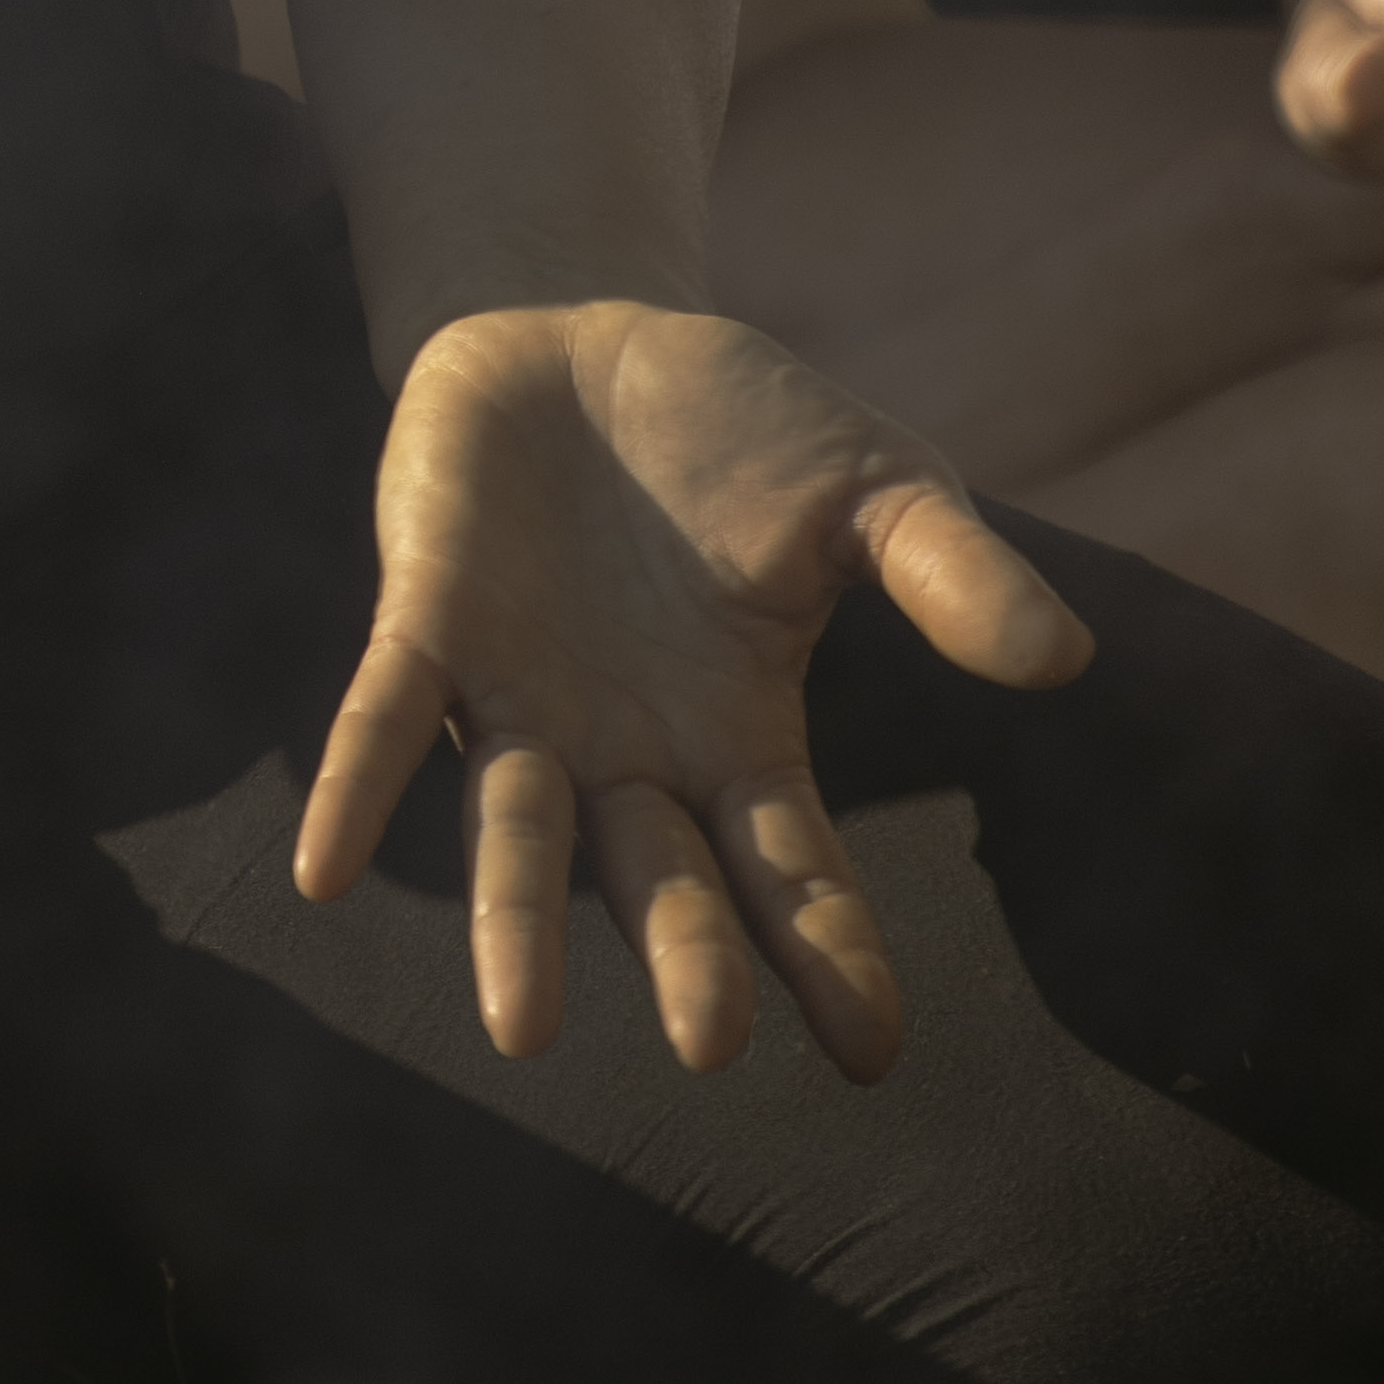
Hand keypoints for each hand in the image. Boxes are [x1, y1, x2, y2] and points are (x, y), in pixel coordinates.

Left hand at [295, 300, 1092, 1082]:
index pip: (792, 868)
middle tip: (710, 1042)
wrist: (586, 330)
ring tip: (522, 1026)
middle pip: (656, 874)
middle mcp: (626, 747)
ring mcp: (522, 694)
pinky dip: (357, 786)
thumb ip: (950, 572)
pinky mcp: (428, 621)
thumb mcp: (875, 487)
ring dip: (515, 920)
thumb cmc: (742, 432)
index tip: (871, 1054)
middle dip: (684, 952)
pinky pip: (385, 717)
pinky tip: (319, 867)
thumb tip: (1063, 658)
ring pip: (516, 829)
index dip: (830, 954)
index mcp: (739, 734)